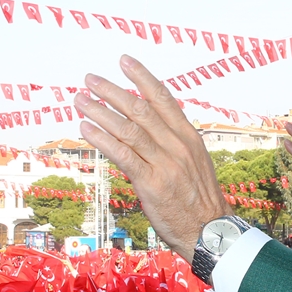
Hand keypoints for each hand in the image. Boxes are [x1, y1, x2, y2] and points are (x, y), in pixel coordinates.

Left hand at [76, 57, 229, 262]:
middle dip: (112, 91)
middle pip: (140, 109)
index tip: (124, 61)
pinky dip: (102, 140)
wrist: (211, 230)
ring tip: (80, 101)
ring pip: (128, 129)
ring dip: (100, 112)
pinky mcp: (151, 183)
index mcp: (188, 136)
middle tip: (90, 80)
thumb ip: (173, 143)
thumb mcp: (194, 162)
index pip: (163, 98)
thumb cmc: (199, 198)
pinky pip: (122, 155)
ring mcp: (164, 163)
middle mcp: (176, 145)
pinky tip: (86, 129)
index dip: (142, 77)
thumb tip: (150, 127)